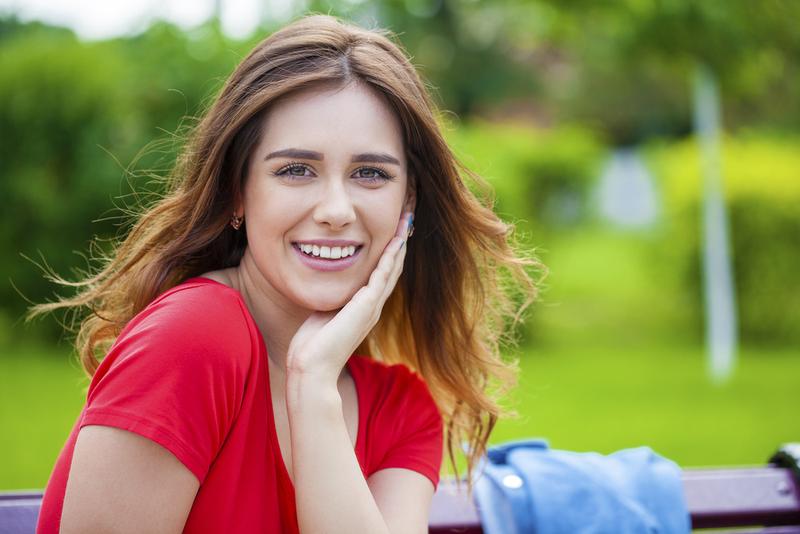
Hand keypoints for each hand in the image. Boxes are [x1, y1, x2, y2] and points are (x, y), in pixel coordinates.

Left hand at [286, 210, 413, 383]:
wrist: (313, 368)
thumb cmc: (311, 348)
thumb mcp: (322, 317)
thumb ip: (330, 303)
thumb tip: (324, 291)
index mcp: (364, 308)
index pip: (381, 274)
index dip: (388, 252)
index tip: (392, 230)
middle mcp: (373, 306)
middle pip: (392, 268)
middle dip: (398, 242)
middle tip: (406, 218)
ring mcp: (372, 306)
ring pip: (392, 268)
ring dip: (399, 244)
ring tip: (406, 221)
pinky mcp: (366, 306)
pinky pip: (382, 275)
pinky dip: (390, 256)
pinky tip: (397, 240)